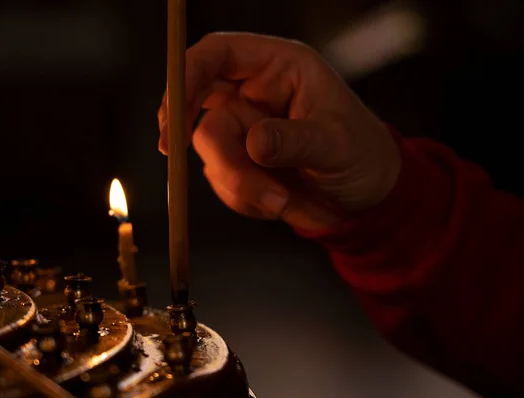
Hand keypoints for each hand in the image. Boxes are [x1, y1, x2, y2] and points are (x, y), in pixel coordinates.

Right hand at [157, 33, 400, 230]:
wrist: (364, 197)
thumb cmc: (361, 155)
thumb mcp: (338, 145)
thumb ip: (296, 141)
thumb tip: (254, 144)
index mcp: (278, 68)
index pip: (216, 54)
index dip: (185, 77)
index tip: (173, 121)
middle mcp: (253, 93)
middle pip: (200, 109)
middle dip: (218, 153)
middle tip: (239, 183)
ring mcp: (243, 130)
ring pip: (209, 153)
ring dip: (241, 185)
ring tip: (283, 201)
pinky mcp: (239, 162)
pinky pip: (220, 181)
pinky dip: (244, 199)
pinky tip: (278, 202)